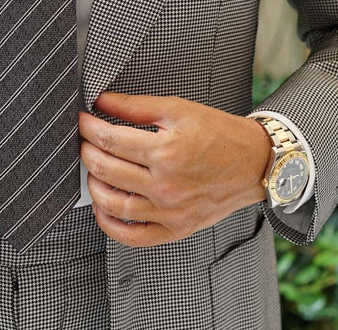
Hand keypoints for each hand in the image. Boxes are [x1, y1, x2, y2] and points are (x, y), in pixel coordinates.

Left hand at [78, 92, 270, 247]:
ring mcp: (170, 212)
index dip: (88, 128)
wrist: (254, 162)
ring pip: (113, 204)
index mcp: (166, 152)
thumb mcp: (178, 109)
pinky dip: (110, 225)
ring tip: (92, 170)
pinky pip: (133, 237)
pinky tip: (103, 207)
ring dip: (93, 186)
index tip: (82, 120)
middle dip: (87, 151)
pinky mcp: (176, 229)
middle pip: (106, 170)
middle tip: (85, 141)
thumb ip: (136, 106)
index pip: (110, 140)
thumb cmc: (220, 135)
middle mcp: (166, 185)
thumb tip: (102, 101)